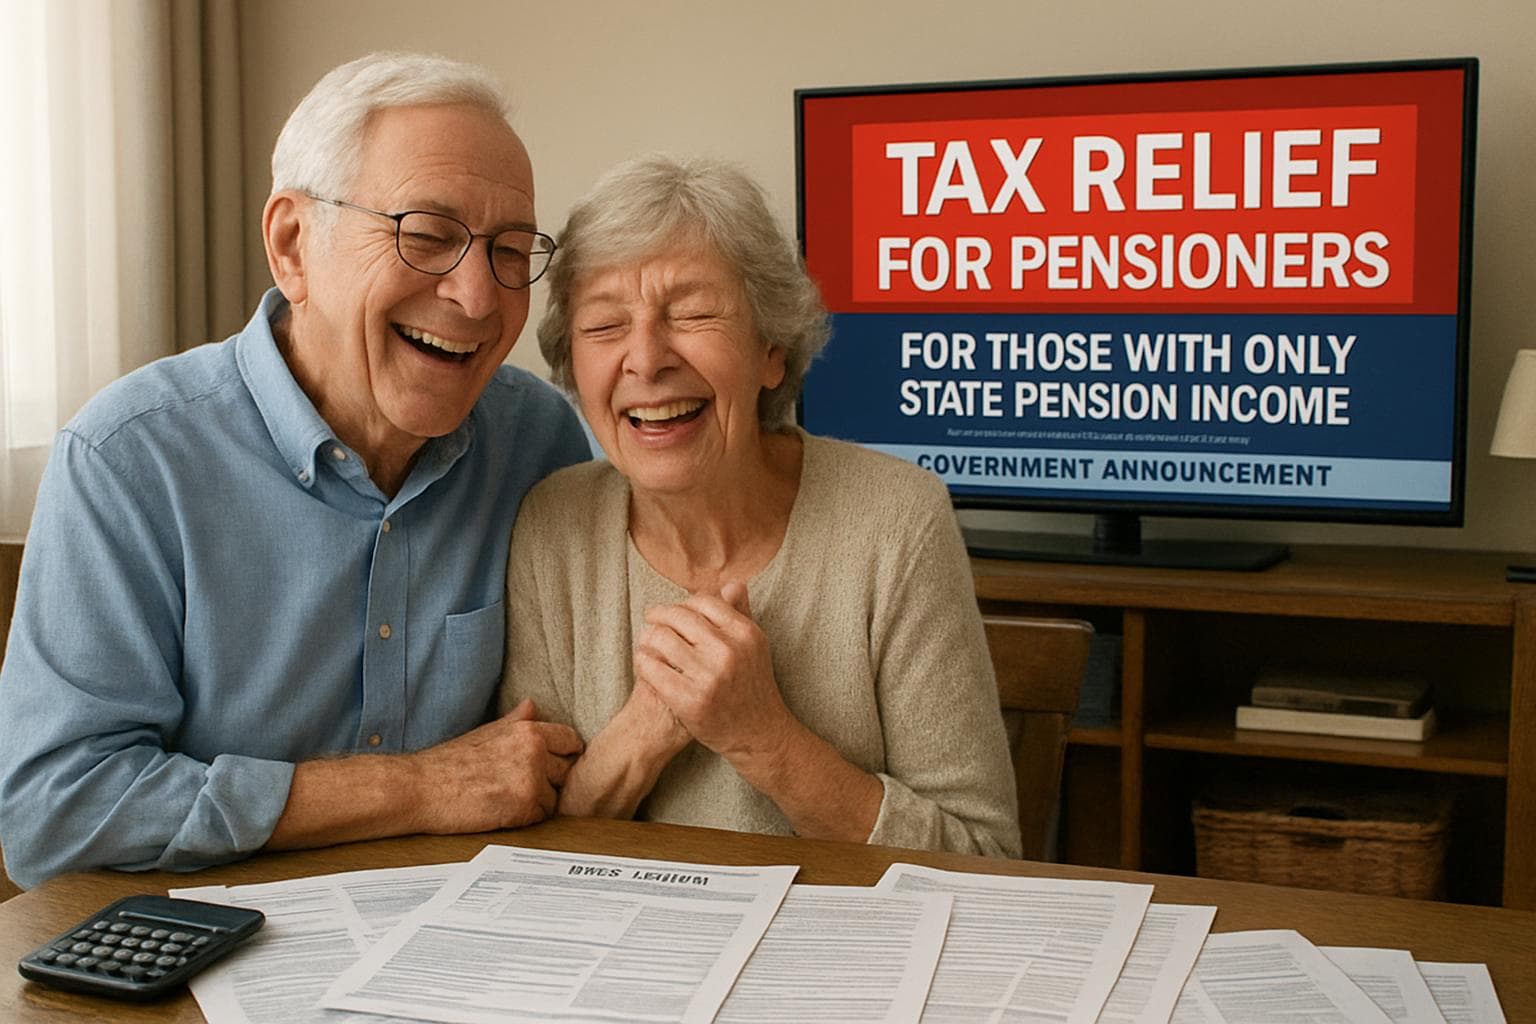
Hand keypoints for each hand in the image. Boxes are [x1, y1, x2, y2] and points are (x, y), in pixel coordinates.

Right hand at [407, 699, 582, 833]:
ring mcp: (531, 779)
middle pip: (567, 771)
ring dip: (538, 803)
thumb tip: (533, 705)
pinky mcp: (523, 806)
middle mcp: (535, 751)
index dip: (565, 755)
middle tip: (522, 788)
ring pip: (555, 797)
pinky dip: (526, 819)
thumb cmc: (447, 762)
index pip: (571, 740)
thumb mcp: (485, 732)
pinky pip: (541, 818)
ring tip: (508, 800)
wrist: (419, 788)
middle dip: (551, 782)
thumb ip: (515, 721)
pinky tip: (503, 812)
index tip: (555, 766)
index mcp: (527, 730)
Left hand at [633, 582, 793, 762]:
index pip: (702, 602)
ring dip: (647, 637)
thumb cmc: (752, 685)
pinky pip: (652, 668)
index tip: (671, 612)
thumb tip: (733, 584)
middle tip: (650, 621)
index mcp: (745, 633)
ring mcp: (709, 677)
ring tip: (645, 641)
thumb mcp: (753, 646)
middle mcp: (728, 652)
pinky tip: (644, 663)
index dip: (682, 604)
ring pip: (661, 639)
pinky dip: (643, 662)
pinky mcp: (689, 700)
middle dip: (658, 616)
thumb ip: (741, 613)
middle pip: (678, 617)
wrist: (758, 733)